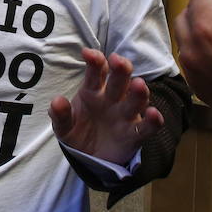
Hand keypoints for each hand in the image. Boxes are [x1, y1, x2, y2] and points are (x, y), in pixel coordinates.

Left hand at [48, 49, 162, 164]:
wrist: (88, 158)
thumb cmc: (77, 133)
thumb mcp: (64, 126)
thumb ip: (60, 115)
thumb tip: (57, 101)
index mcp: (93, 91)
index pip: (96, 72)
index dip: (95, 61)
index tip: (88, 53)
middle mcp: (112, 99)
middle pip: (119, 81)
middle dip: (121, 69)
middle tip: (118, 61)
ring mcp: (125, 115)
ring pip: (136, 100)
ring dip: (138, 92)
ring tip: (139, 84)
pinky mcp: (134, 134)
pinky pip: (146, 127)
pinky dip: (153, 121)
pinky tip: (153, 114)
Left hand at [171, 0, 211, 129]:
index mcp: (207, 27)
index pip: (198, 0)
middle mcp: (193, 50)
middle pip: (184, 20)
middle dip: (196, 10)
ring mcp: (194, 72)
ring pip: (185, 44)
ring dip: (195, 32)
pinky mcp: (200, 90)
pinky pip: (191, 65)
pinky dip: (199, 54)